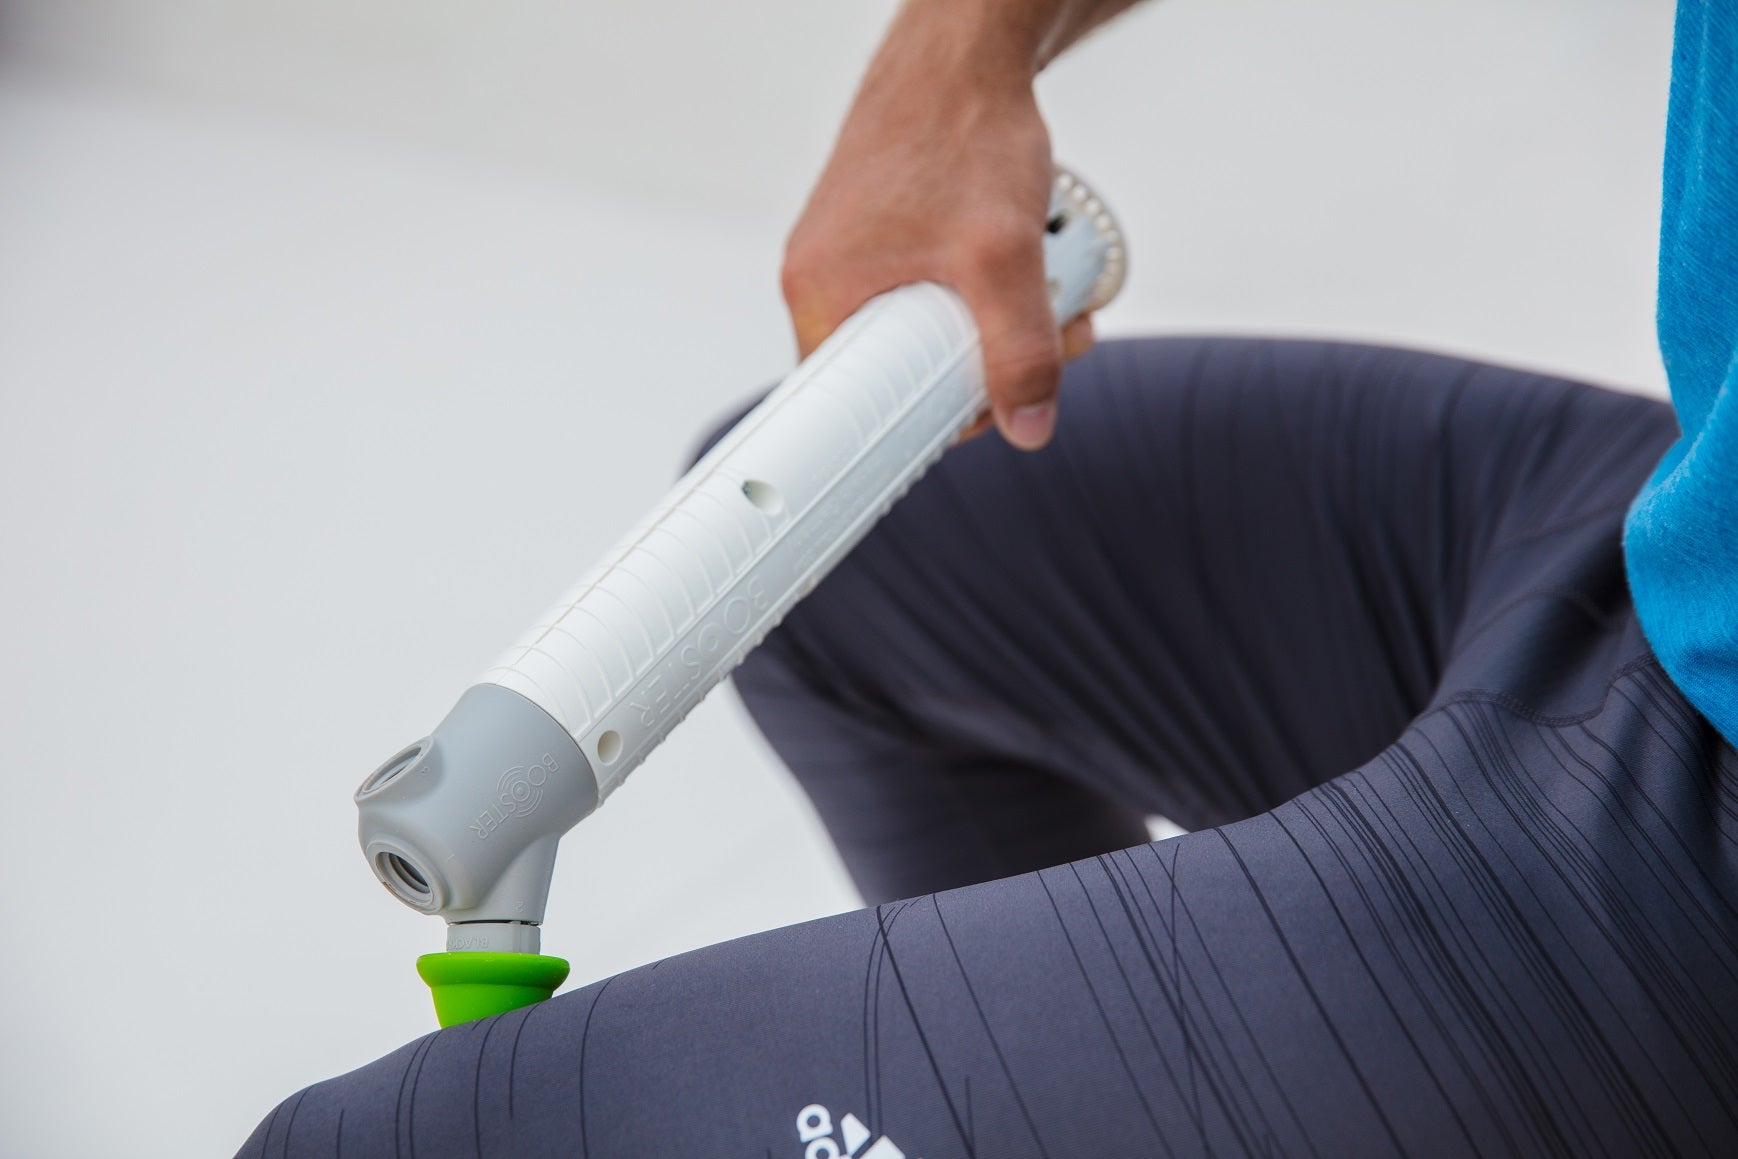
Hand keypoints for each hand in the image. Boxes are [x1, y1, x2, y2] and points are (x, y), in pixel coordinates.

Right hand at [781, 3, 1094, 450]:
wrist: (965, 53)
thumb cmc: (962, 134)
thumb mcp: (1002, 256)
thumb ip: (1020, 349)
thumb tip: (1028, 427)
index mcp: (819, 294)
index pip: (855, 407)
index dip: (927, 423)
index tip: (985, 412)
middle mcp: (823, 278)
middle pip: (902, 372)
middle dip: (986, 369)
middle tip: (1049, 344)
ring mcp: (853, 256)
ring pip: (928, 331)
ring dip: (999, 330)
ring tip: (1057, 302)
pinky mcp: (885, 236)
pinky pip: (932, 293)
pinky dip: (985, 292)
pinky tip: (1027, 270)